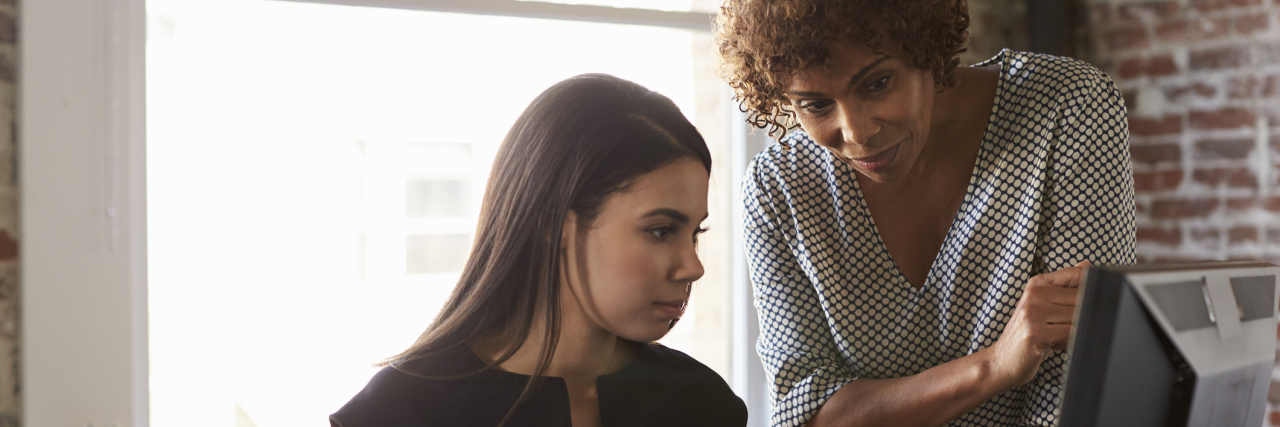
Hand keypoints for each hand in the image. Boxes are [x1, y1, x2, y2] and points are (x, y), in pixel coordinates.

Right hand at [988, 261, 1090, 387]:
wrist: (1003, 360)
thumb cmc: (1028, 334)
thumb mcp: (1044, 306)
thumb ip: (1065, 286)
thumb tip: (1088, 265)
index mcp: (1037, 283)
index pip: (1078, 275)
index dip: (1090, 291)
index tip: (1083, 306)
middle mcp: (1034, 294)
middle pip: (1083, 298)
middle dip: (1082, 316)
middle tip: (1065, 327)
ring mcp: (1033, 313)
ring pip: (1079, 317)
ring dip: (1075, 331)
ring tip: (1057, 337)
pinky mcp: (1035, 332)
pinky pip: (1071, 333)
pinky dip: (1069, 342)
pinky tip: (1054, 344)